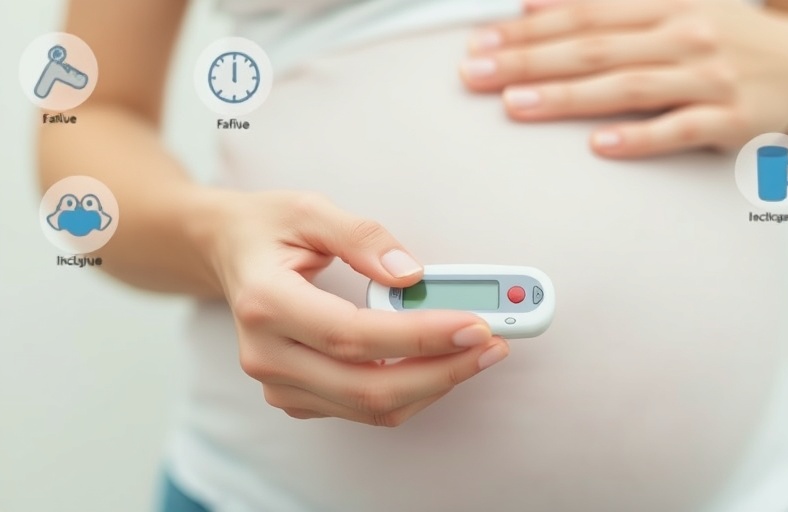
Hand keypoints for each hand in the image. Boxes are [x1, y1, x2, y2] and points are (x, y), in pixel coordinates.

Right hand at [192, 190, 509, 425]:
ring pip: (370, 408)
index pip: (353, 335)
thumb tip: (412, 275)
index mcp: (265, 303)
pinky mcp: (296, 396)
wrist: (225, 252)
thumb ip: (362, 237)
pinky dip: (411, 392)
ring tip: (480, 351)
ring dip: (434, 384)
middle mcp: (266, 353)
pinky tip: (443, 362)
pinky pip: (364, 410)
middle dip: (442, 371)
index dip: (419, 335)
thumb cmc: (268, 228)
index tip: (474, 324)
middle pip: (366, 387)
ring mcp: (278, 383)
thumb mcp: (310, 209)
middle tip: (493, 344)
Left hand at [459, 0, 787, 156]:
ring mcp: (711, 78)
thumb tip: (534, 1)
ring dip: (567, 95)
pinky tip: (600, 146)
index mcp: (667, 2)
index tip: (479, 41)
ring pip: (628, 86)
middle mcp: (686, 33)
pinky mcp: (733, 121)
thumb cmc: (725, 39)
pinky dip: (640, 138)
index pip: (585, 13)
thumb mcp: (674, 6)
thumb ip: (610, 6)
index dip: (527, 27)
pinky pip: (680, 131)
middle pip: (594, 47)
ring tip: (515, 104)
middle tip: (475, 73)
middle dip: (528, 59)